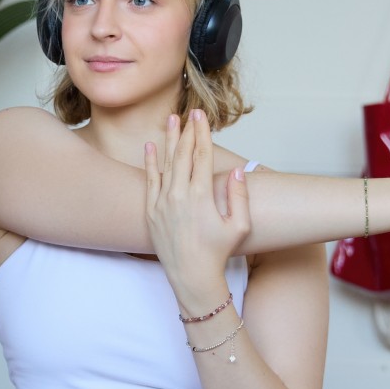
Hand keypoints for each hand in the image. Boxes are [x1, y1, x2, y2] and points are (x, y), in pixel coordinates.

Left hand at [145, 110, 250, 303]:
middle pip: (183, 155)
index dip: (202, 133)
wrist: (191, 277)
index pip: (202, 156)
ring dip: (169, 141)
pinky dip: (150, 163)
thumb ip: (239, 196)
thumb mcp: (239, 226)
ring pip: (165, 164)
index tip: (202, 116)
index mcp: (200, 197)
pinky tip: (151, 147)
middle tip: (190, 112)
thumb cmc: (218, 253)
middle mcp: (178, 196)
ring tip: (171, 120)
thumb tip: (236, 170)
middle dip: (187, 131)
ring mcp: (162, 203)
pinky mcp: (152, 212)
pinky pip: (150, 182)